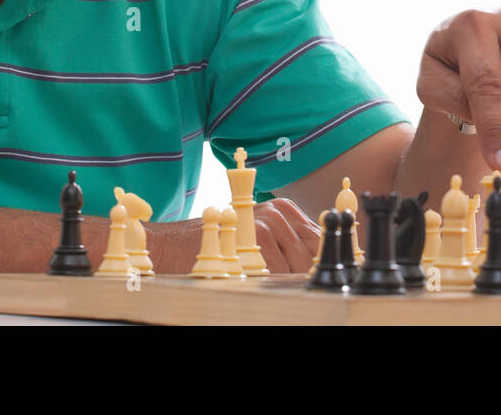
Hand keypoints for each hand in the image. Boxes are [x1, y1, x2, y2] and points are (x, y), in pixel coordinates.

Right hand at [150, 199, 320, 273]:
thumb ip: (289, 245)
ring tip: (273, 287)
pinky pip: (278, 271)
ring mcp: (267, 222)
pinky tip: (259, 284)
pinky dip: (273, 283)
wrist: (177, 246)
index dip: (322, 259)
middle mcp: (278, 211)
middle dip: (305, 274)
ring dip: (289, 281)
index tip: (324, 276)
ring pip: (297, 265)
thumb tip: (318, 265)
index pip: (318, 238)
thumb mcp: (259, 237)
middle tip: (299, 290)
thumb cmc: (221, 245)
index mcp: (284, 209)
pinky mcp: (255, 237)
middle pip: (311, 252)